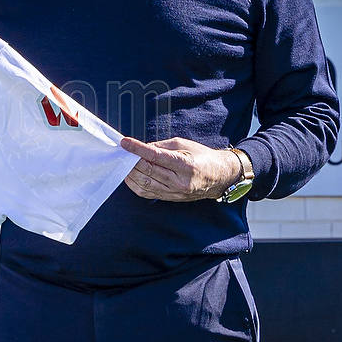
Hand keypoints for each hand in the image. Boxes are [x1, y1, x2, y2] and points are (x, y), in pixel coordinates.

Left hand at [120, 136, 243, 201]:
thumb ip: (161, 147)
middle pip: (148, 171)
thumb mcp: (183, 144)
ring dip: (130, 173)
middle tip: (123, 153)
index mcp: (185, 165)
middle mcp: (179, 181)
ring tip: (124, 164)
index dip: (137, 149)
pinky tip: (130, 176)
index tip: (125, 142)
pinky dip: (135, 184)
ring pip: (145, 184)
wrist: (218, 177)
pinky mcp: (170, 198)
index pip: (155, 157)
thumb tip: (142, 149)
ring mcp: (174, 192)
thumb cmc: (202, 157)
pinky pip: (147, 193)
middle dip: (131, 161)